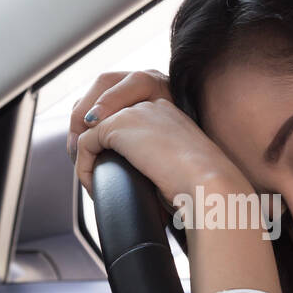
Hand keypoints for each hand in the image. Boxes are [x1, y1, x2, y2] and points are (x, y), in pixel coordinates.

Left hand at [67, 70, 248, 210]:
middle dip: (89, 145)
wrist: (208, 183)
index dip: (109, 141)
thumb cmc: (200, 186)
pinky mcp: (118, 125)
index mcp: (167, 111)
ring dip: (84, 157)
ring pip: (89, 129)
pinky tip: (95, 189)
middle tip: (93, 177)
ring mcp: (134, 111)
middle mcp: (151, 103)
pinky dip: (84, 169)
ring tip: (92, 183)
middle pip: (101, 114)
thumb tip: (147, 175)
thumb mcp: (178, 165)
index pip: (125, 114)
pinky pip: (84, 145)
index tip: (108, 171)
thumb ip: (159, 158)